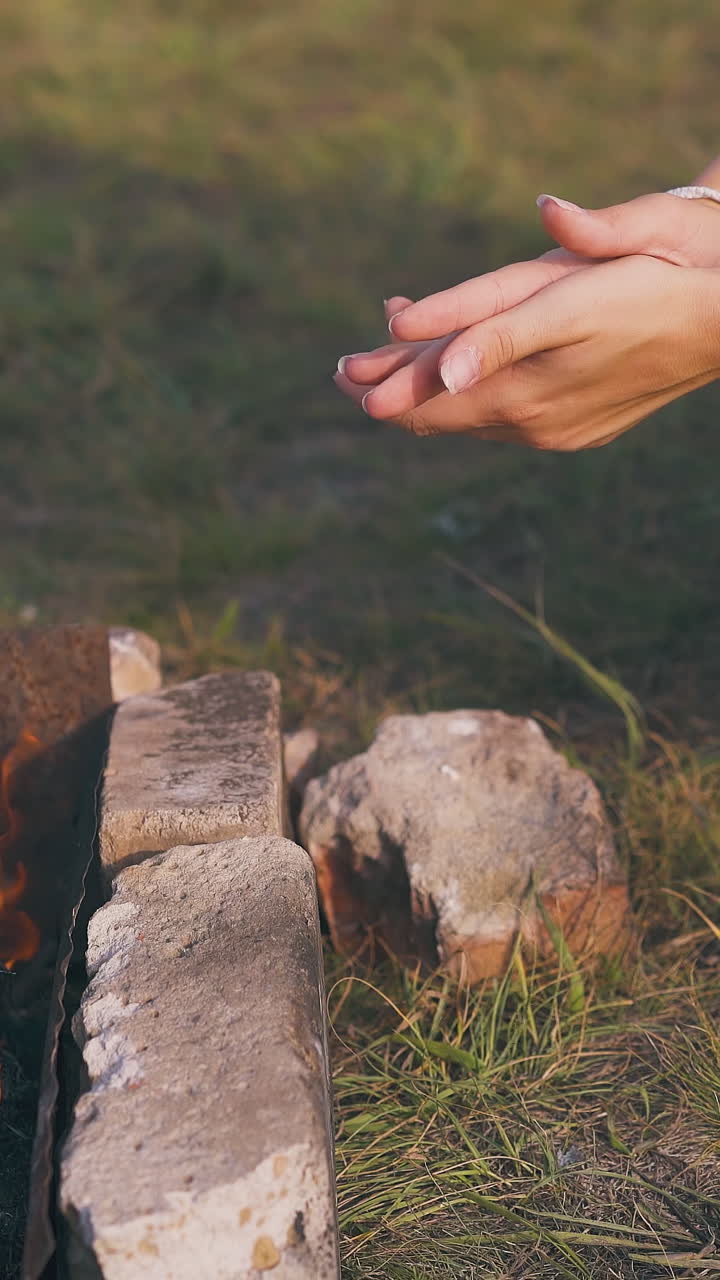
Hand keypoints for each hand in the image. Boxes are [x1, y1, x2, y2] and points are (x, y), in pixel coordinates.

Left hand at [337, 255, 719, 449]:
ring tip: (392, 363)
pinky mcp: (576, 426)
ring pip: (470, 416)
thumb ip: (500, 334)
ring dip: (430, 390)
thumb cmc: (648, 293)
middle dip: (393, 389)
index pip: (428, 402)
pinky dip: (470, 393)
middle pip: (441, 416)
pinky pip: (503, 417)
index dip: (381, 386)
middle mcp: (532, 424)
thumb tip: (444, 372)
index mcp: (521, 394)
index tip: (342, 371)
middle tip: (348, 370)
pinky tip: (464, 374)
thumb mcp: (570, 302)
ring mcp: (556, 431)